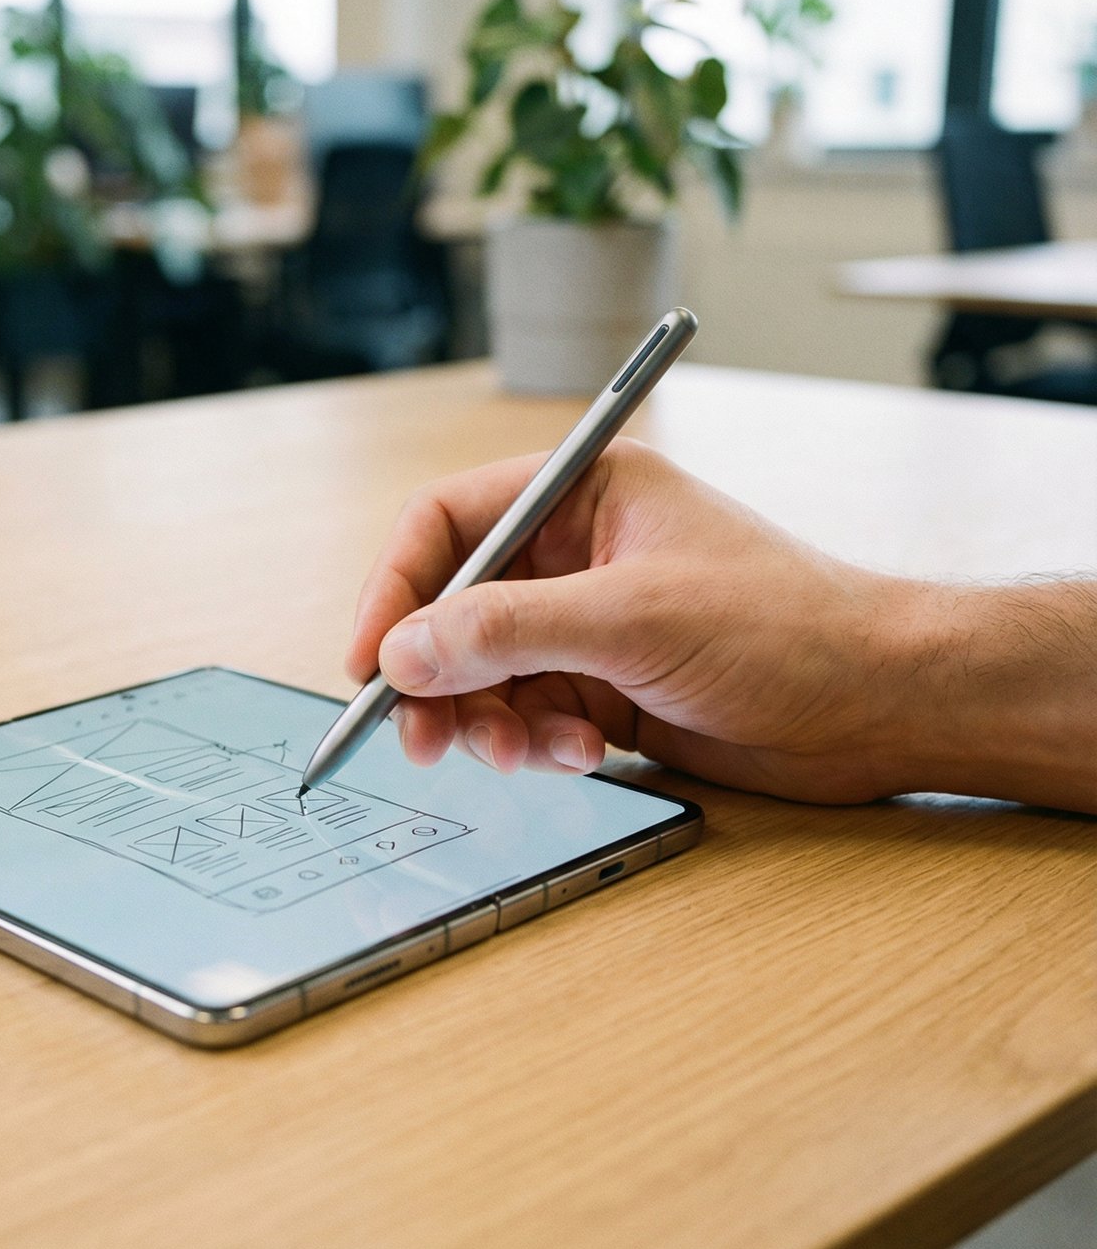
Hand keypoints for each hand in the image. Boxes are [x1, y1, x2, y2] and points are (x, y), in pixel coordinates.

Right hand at [348, 439, 1096, 809]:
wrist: (879, 704)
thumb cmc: (786, 627)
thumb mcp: (633, 617)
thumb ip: (508, 631)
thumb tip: (404, 652)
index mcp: (582, 495)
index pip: (447, 523)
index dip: (396, 587)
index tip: (370, 658)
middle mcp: (575, 555)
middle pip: (453, 607)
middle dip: (435, 675)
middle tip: (423, 737)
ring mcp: (587, 624)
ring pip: (484, 672)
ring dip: (485, 720)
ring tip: (516, 753)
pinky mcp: (604, 687)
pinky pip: (527, 714)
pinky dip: (534, 742)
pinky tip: (579, 753)